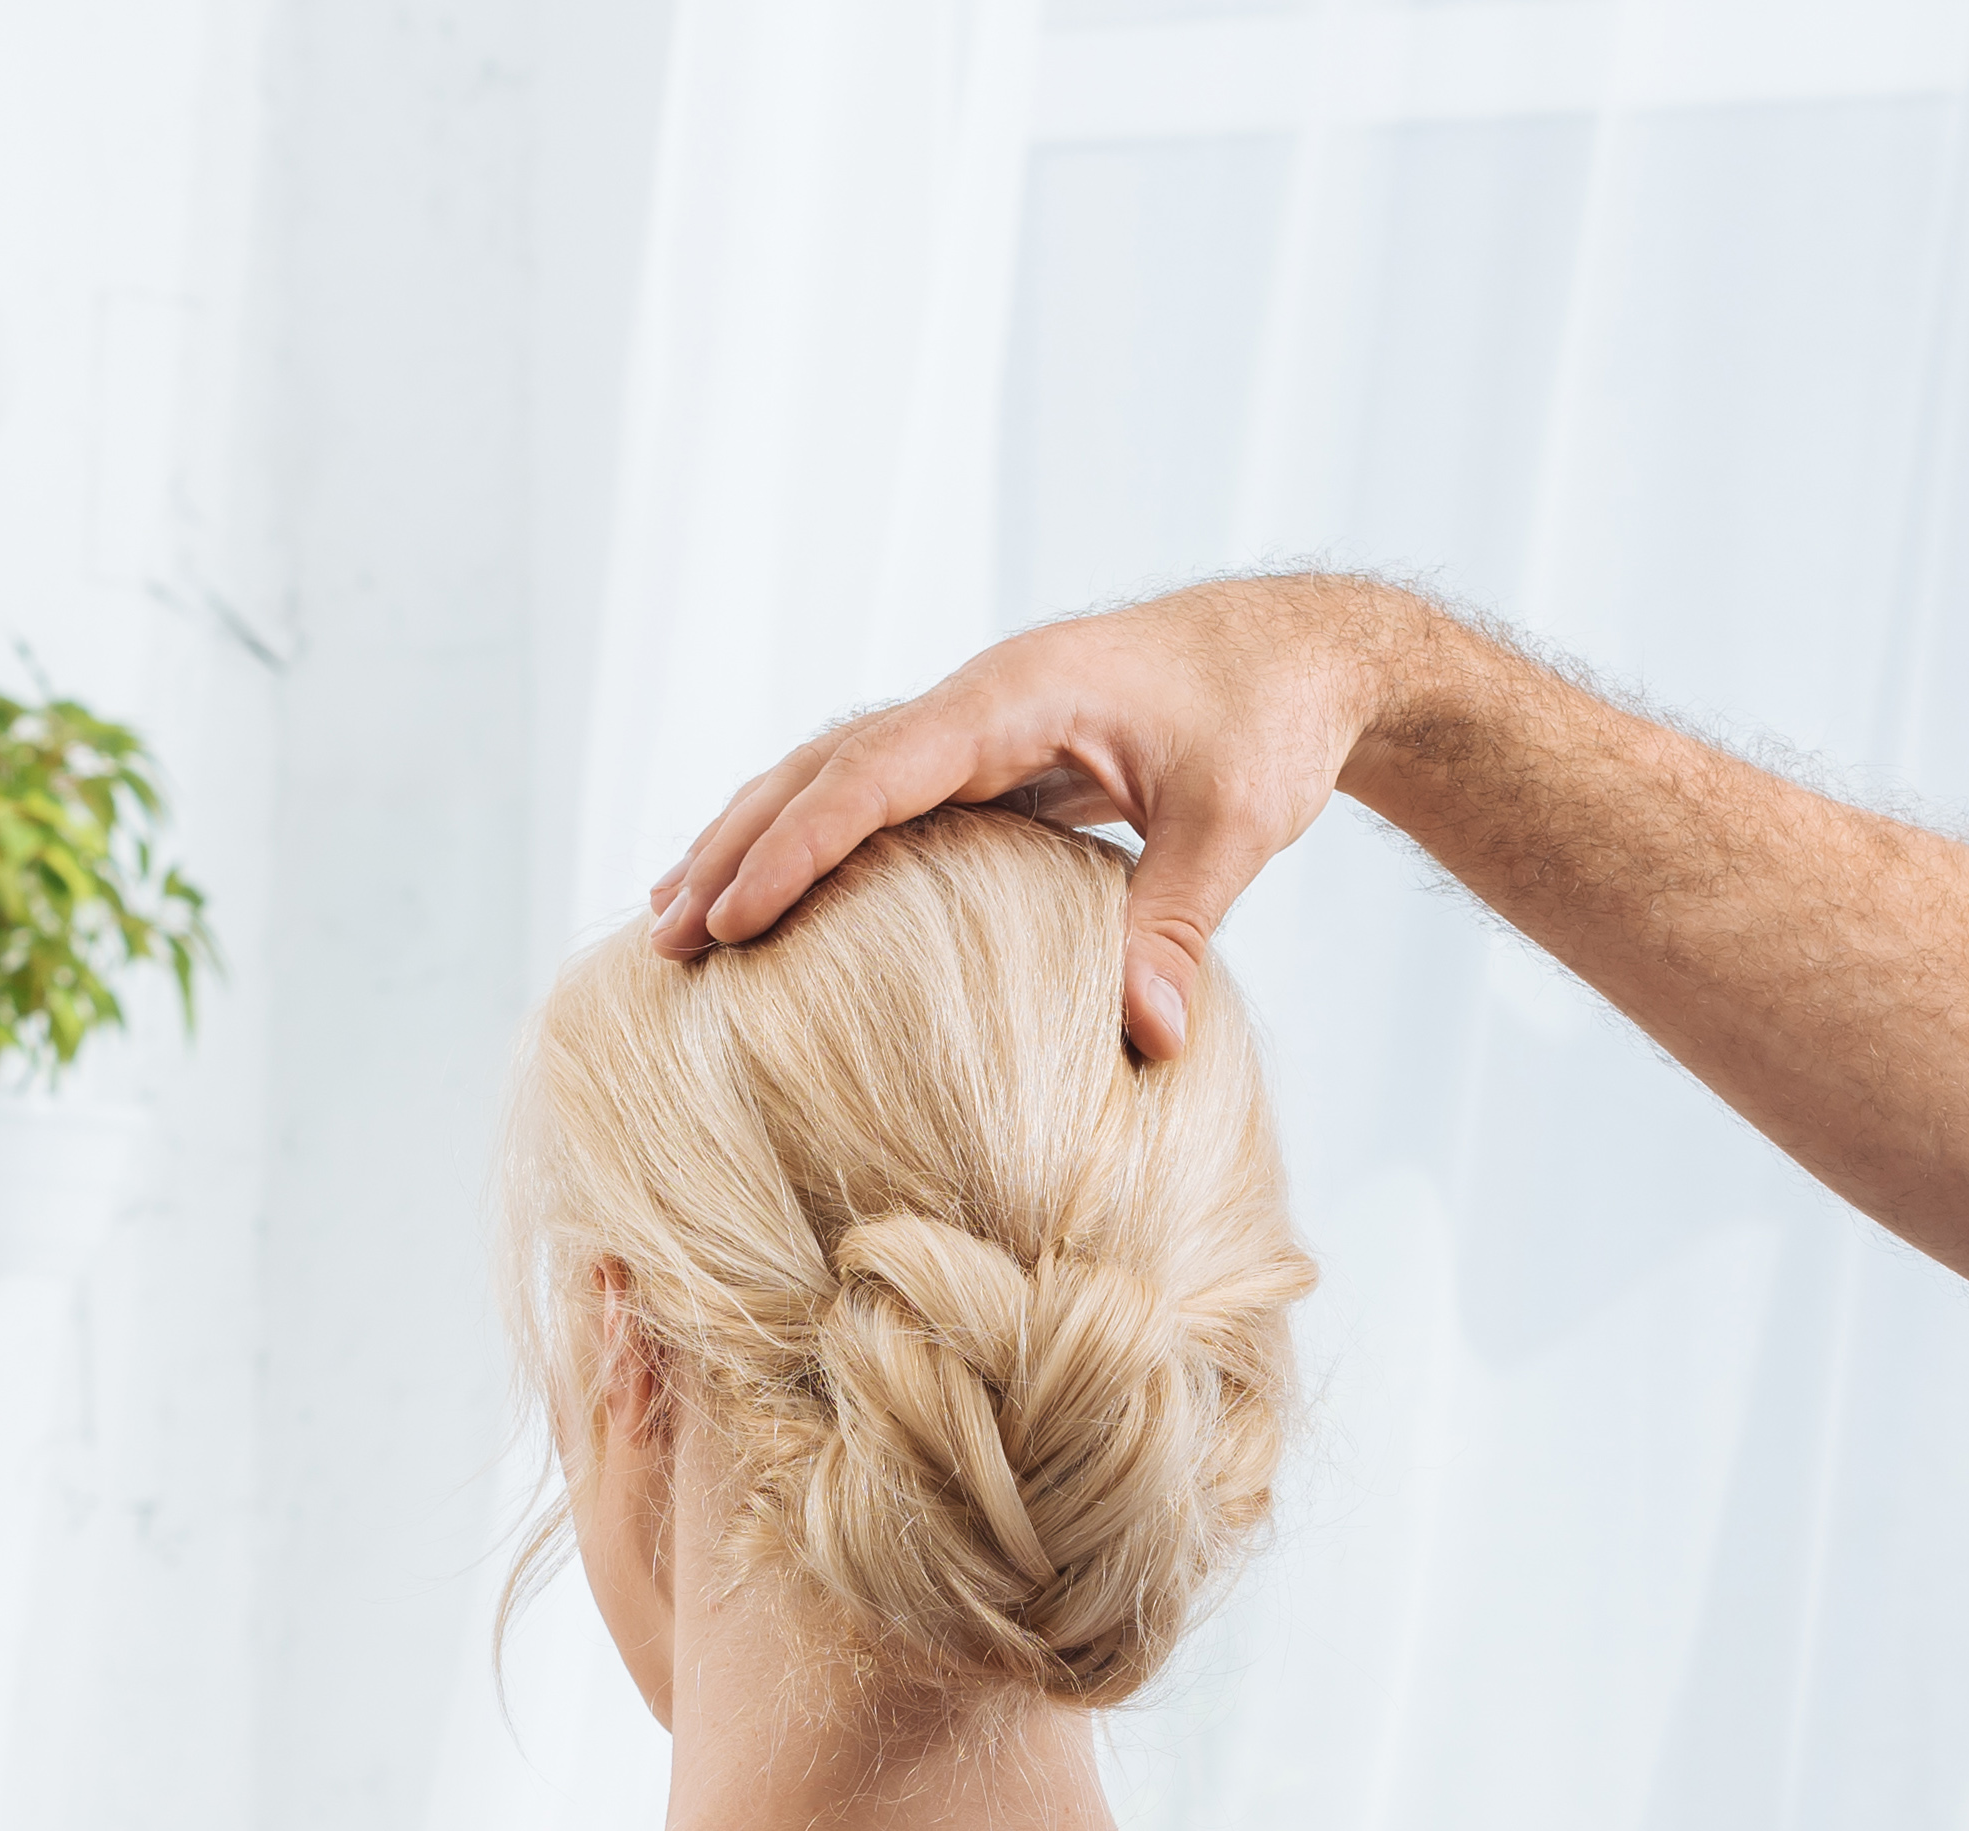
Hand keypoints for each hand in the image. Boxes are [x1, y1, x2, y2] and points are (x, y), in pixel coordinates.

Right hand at [646, 578, 1411, 1060]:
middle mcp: (978, 699)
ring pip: (835, 777)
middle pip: (825, 767)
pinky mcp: (990, 756)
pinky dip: (813, 841)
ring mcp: (977, 724)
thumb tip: (1151, 1042)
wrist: (1304, 650)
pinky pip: (876, 798)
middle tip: (663, 934)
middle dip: (737, 846)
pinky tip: (769, 899)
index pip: (879, 768)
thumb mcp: (1236, 822)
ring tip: (673, 919)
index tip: (734, 913)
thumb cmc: (1270, 718)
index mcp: (1018, 693)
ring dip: (753, 842)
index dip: (800, 841)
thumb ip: (1180, 923)